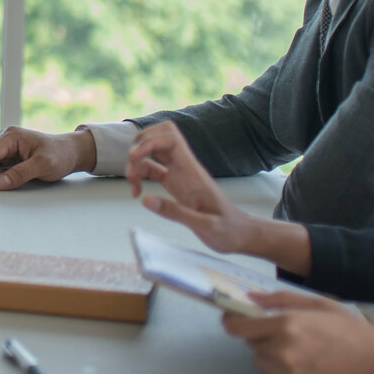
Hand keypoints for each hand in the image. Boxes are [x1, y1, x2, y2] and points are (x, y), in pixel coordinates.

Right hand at [0, 126, 93, 190]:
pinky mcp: (8, 155)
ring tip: (18, 177)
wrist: (71, 153)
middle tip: (8, 181)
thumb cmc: (60, 155)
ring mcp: (6, 147)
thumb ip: (20, 174)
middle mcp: (6, 138)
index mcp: (12, 135)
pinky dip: (0, 174)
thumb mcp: (43, 165)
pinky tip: (15, 176)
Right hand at [124, 121, 269, 256]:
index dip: (150, 140)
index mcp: (193, 172)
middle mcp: (185, 168)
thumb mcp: (205, 227)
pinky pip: (153, 169)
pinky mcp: (176, 184)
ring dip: (137, 163)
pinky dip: (141, 176)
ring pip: (153, 153)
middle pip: (158, 138)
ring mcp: (180, 174)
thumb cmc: (228, 231)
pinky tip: (138, 193)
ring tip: (133, 186)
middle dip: (139, 148)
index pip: (170, 138)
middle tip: (132, 171)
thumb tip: (145, 200)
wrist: (241, 235)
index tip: (134, 157)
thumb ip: (175, 212)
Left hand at [227, 290, 373, 373]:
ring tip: (309, 358)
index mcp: (286, 326)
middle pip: (252, 346)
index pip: (237, 327)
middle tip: (296, 340)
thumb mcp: (322, 306)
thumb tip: (249, 298)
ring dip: (276, 361)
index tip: (234, 321)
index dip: (233, 322)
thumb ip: (281, 299)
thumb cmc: (358, 337)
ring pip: (264, 366)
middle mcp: (281, 354)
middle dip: (266, 340)